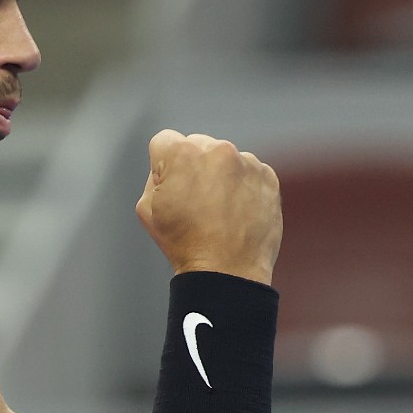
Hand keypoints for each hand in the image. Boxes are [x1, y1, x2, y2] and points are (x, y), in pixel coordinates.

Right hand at [135, 129, 281, 283]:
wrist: (227, 270)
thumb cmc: (185, 243)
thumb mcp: (146, 208)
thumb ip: (154, 175)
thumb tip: (170, 167)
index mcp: (183, 153)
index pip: (164, 142)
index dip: (162, 167)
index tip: (171, 189)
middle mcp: (218, 149)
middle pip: (197, 146)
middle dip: (193, 167)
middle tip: (195, 202)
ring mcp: (247, 162)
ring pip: (224, 159)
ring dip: (219, 176)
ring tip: (218, 211)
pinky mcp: (267, 177)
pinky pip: (248, 172)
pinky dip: (242, 187)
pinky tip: (235, 212)